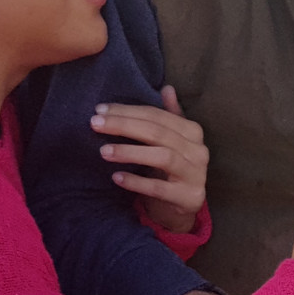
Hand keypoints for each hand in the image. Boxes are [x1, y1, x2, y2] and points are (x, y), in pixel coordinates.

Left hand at [93, 85, 207, 232]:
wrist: (184, 207)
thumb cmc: (172, 170)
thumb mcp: (172, 141)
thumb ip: (169, 116)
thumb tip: (167, 87)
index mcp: (193, 132)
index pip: (158, 116)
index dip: (128, 111)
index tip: (100, 110)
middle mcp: (198, 151)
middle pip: (158, 133)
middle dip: (124, 126)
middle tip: (95, 124)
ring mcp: (196, 175)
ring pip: (162, 157)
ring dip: (130, 152)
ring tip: (103, 151)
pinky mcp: (188, 197)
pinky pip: (159, 188)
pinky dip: (137, 182)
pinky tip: (116, 177)